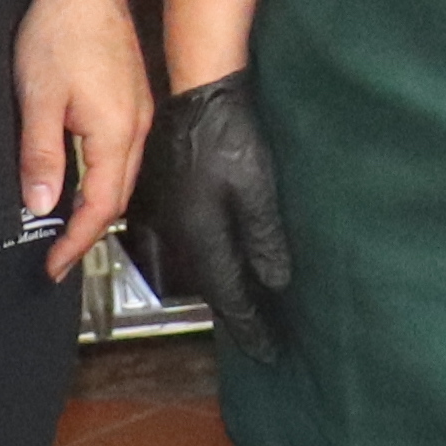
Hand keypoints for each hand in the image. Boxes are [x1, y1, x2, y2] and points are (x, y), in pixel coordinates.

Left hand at [13, 0, 152, 280]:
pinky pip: (122, 152)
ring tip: (65, 226)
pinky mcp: (130, 97)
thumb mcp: (38, 98)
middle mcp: (137, 127)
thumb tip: (42, 206)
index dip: (76, 243)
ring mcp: (138, 111)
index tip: (53, 266)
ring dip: (97, 205)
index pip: (101, 207)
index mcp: (117, 134)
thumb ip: (41, 155)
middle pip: (118, 197)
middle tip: (56, 255)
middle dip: (89, 232)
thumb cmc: (61, 32)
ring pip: (122, 175)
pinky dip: (102, 177)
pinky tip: (80, 177)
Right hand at [140, 75, 294, 358]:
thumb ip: (264, 238)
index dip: (250, 327)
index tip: (269, 353)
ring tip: (248, 308)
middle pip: (210, 287)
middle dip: (237, 314)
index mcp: (200, 236)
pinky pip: (194, 243)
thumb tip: (275, 280)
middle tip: (261, 338)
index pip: (228, 296)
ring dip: (225, 289)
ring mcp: (170, 215)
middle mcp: (178, 234)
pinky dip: (214, 262)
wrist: (197, 92)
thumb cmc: (228, 135)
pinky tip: (228, 261)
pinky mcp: (170, 197)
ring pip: (201, 266)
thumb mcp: (256, 188)